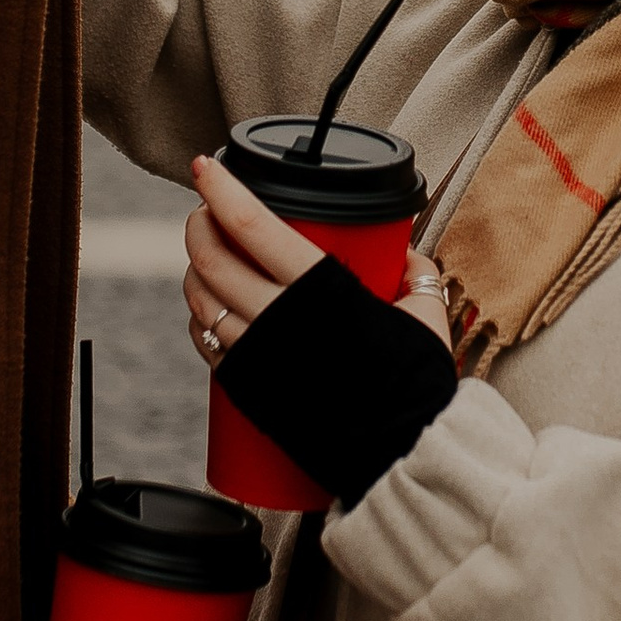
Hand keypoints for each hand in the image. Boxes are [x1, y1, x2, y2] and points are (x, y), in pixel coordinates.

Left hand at [185, 151, 449, 367]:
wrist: (404, 453)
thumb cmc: (417, 385)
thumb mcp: (426, 315)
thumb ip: (415, 278)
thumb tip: (409, 261)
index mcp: (320, 288)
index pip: (252, 225)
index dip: (220, 189)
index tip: (204, 167)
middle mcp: (279, 317)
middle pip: (212, 258)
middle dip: (198, 225)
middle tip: (205, 212)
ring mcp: (259, 355)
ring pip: (201, 300)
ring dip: (194, 271)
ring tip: (206, 259)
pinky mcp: (249, 389)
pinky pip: (207, 344)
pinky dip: (200, 318)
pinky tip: (209, 311)